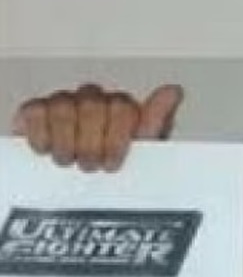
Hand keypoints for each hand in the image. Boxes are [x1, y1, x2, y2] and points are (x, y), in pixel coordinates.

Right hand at [11, 84, 183, 171]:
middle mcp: (96, 100)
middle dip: (91, 143)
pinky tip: (47, 150)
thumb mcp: (142, 152)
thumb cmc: (117, 167)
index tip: (113, 162)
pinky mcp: (37, 111)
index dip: (117, 139)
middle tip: (92, 165)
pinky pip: (36, 111)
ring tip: (69, 161)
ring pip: (64, 107)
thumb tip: (173, 91)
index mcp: (124, 109)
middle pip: (93, 106)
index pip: (124, 108)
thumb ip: (156, 121)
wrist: (85, 185)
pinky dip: (41, 135)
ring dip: (66, 142)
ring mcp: (66, 102)